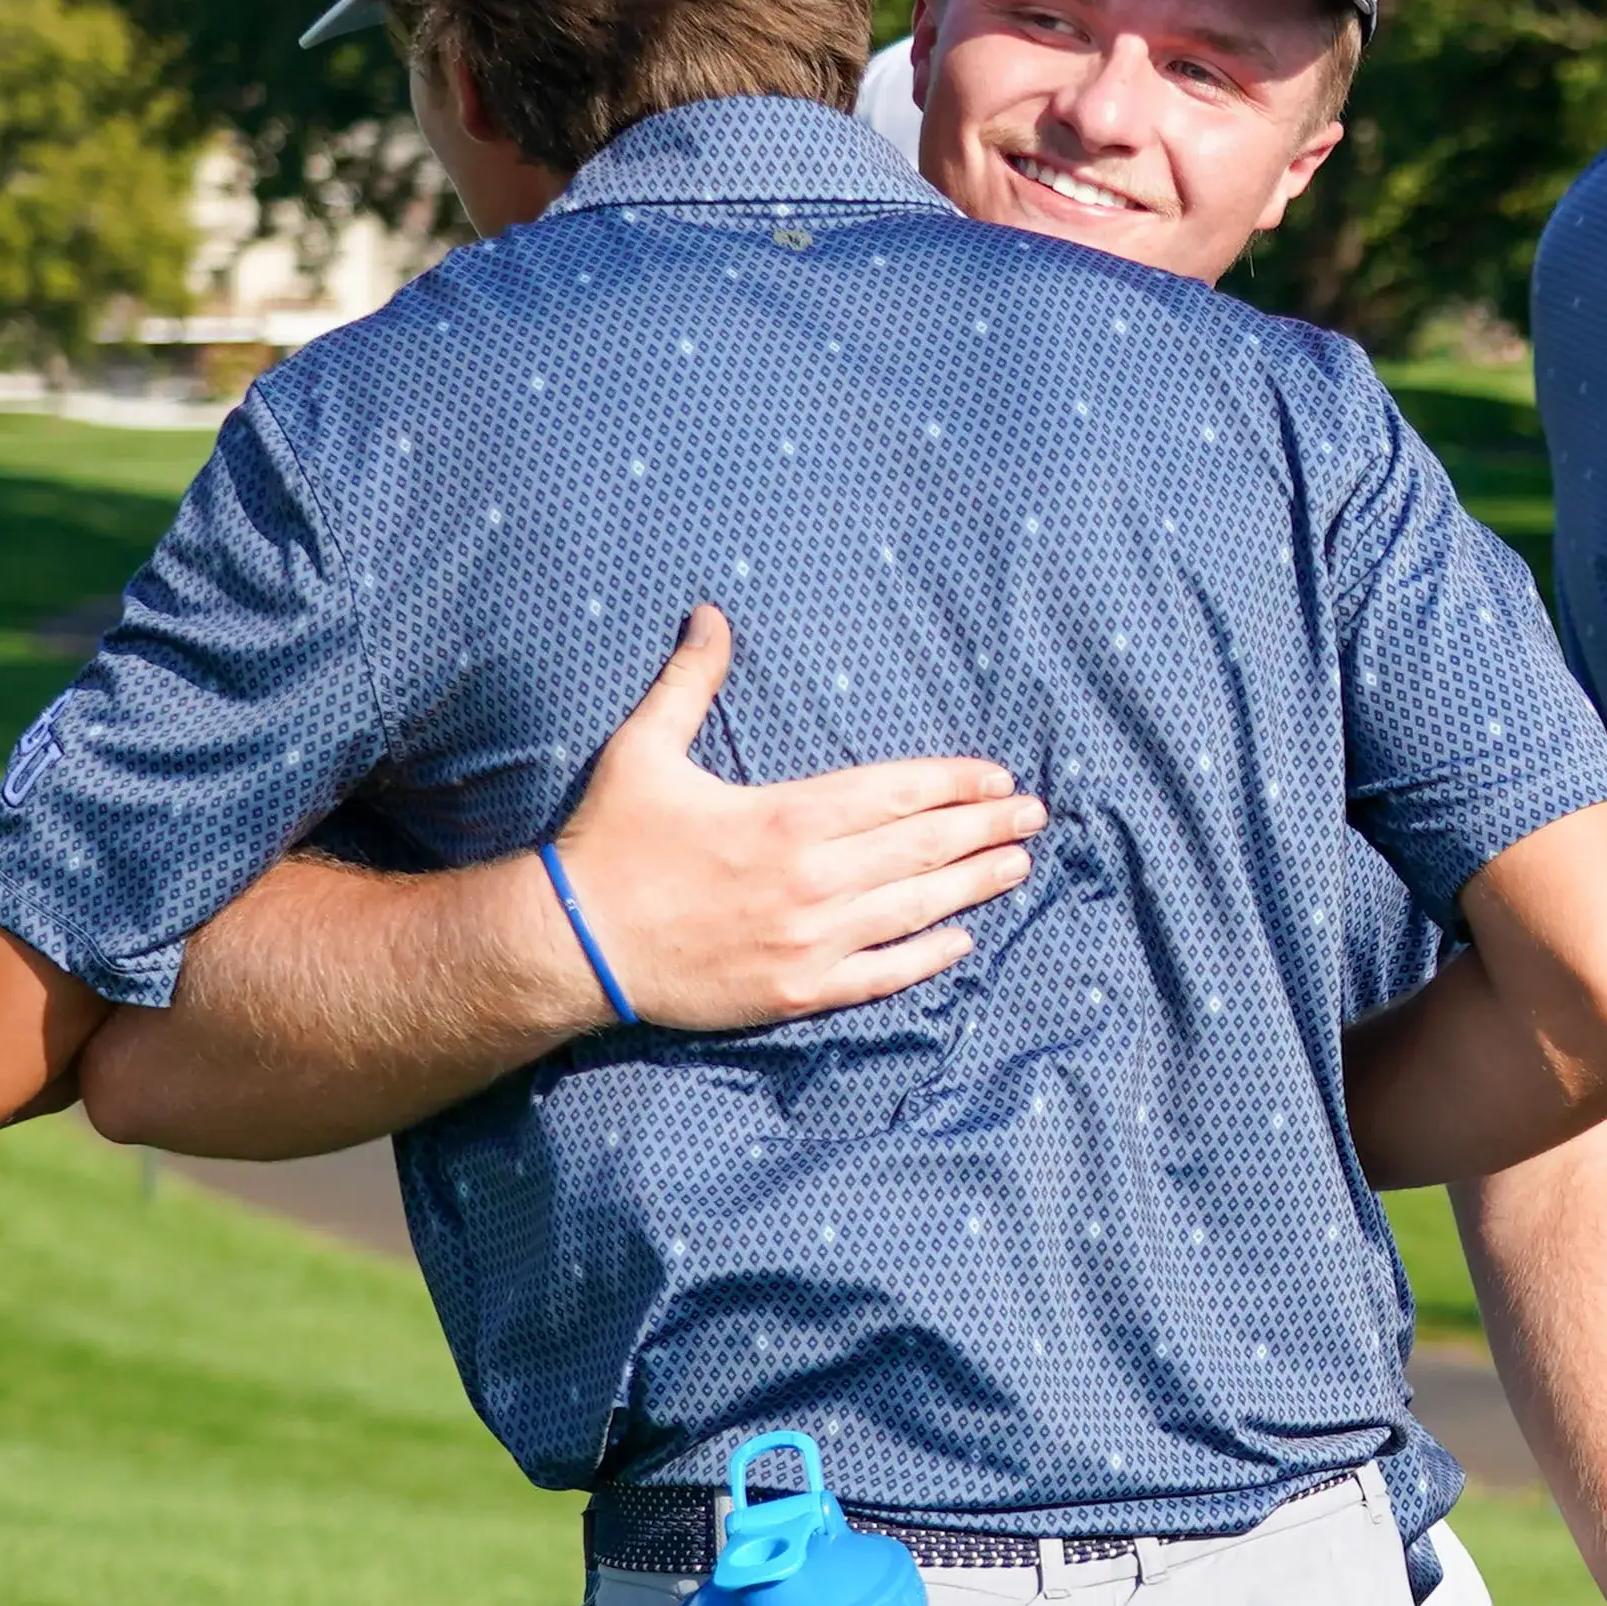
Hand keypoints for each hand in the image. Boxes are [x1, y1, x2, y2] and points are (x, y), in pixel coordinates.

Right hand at [545, 606, 1047, 1026]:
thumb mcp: (643, 749)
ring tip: (1017, 867)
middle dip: (984, 828)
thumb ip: (690, 682)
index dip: (955, 783)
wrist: (572, 942)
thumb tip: (711, 615)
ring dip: (973, 887)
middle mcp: (811, 880)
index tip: (997, 777)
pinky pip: (879, 974)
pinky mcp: (797, 991)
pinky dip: (925, 957)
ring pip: (913, 909)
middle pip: (921, 849)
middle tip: (1034, 816)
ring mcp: (809, 941)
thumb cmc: (609, 841)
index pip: (896, 793)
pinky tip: (961, 940)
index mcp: (786, 817)